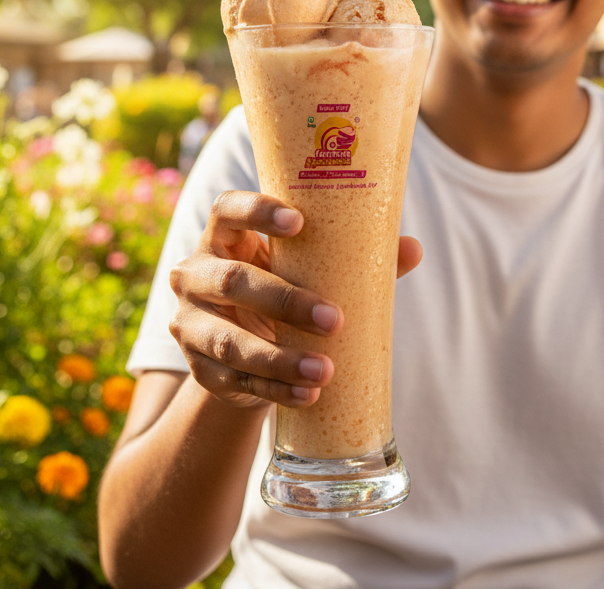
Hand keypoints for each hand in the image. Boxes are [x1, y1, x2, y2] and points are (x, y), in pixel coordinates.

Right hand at [169, 191, 421, 410]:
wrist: (244, 348)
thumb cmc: (283, 286)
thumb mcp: (307, 268)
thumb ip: (354, 258)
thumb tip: (413, 248)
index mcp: (223, 236)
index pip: (227, 209)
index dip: (257, 212)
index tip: (300, 222)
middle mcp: (196, 275)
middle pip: (232, 280)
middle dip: (286, 301)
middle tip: (336, 319)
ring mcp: (190, 325)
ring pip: (230, 341)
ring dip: (279, 359)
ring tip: (325, 372)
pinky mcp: (199, 370)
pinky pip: (236, 382)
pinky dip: (275, 390)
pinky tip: (308, 395)